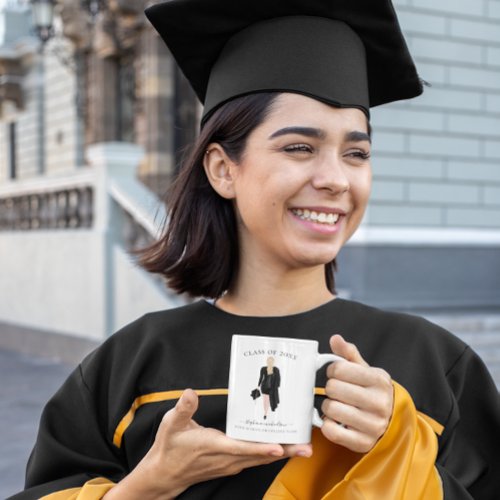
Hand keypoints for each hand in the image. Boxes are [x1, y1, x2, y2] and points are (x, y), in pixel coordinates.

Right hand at [104, 389, 311, 499]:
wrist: (164, 474)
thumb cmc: (170, 448)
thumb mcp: (172, 424)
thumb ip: (184, 408)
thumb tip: (191, 393)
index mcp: (216, 446)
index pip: (243, 448)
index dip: (262, 449)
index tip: (279, 447)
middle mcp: (228, 458)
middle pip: (261, 456)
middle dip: (284, 451)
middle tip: (306, 447)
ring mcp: (231, 463)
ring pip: (261, 459)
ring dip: (282, 453)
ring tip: (302, 447)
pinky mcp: (231, 464)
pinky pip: (255, 460)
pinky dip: (270, 454)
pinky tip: (281, 447)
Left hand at [320, 335, 393, 453]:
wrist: (393, 422)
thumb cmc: (373, 392)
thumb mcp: (366, 370)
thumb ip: (349, 354)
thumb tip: (335, 339)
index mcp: (378, 381)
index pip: (339, 369)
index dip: (332, 370)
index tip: (336, 374)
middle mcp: (378, 403)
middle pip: (333, 388)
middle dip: (330, 388)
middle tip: (336, 391)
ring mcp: (372, 425)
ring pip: (331, 408)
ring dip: (328, 406)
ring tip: (337, 405)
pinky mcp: (363, 442)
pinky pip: (332, 431)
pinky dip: (327, 424)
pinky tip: (335, 420)